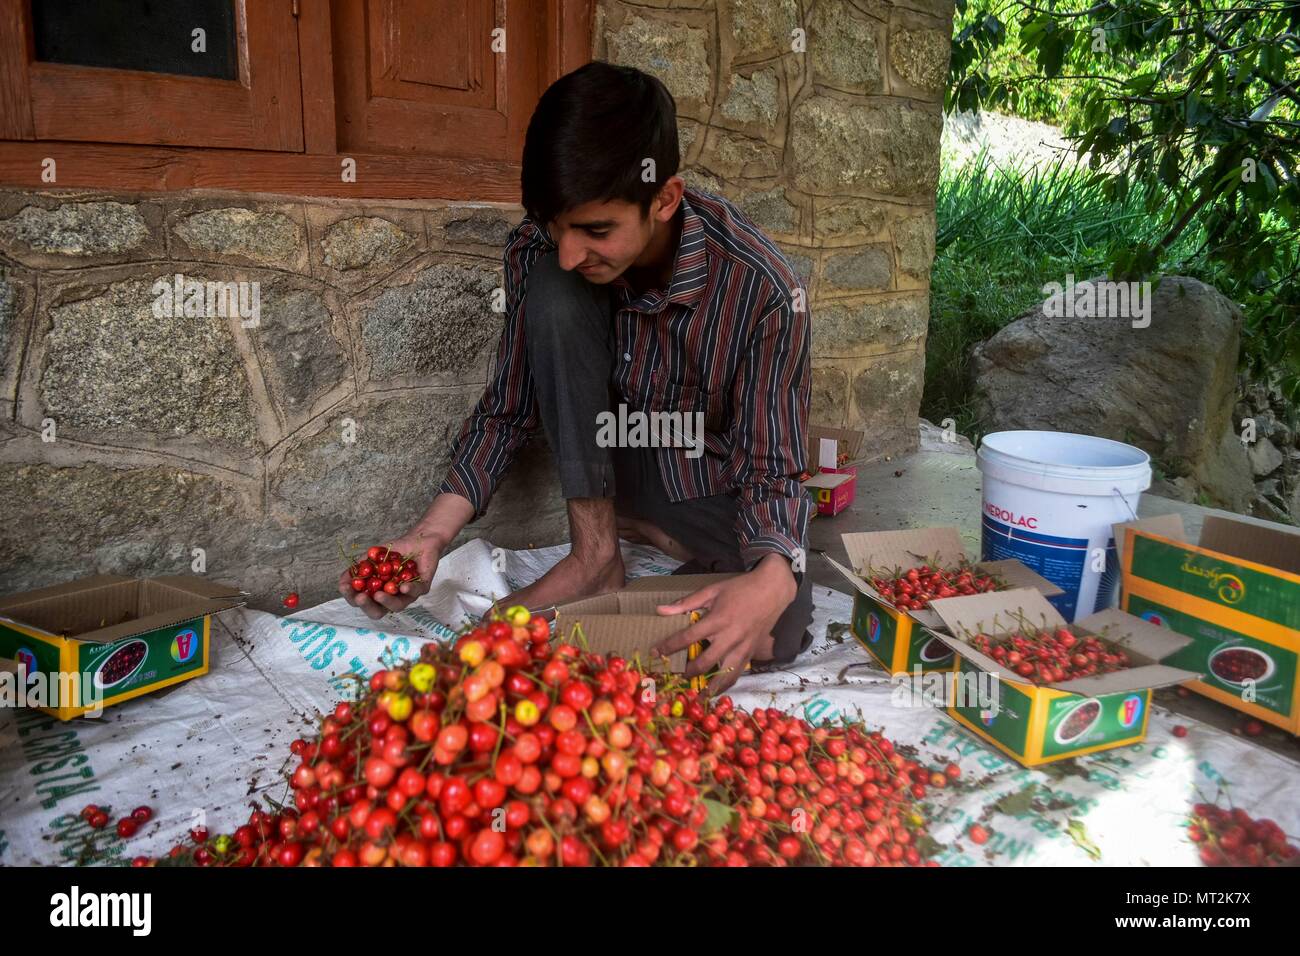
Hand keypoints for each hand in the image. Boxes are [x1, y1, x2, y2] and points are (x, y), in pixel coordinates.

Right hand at [337, 526, 446, 620]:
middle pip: (377, 612)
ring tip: (378, 594)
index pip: (362, 602)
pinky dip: (409, 590)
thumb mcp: (370, 558)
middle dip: (367, 606)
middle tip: (361, 598)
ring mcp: (407, 595)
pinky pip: (416, 592)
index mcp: (376, 593)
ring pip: (397, 606)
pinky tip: (403, 586)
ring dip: (386, 601)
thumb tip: (341, 582)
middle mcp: (391, 598)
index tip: (345, 587)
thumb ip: (357, 570)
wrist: (416, 539)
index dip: (352, 598)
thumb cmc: (392, 553)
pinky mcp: (422, 588)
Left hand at [650, 554, 796, 693]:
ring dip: (710, 687)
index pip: (687, 638)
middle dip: (688, 672)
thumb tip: (661, 610)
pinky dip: (726, 684)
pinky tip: (718, 689)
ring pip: (725, 675)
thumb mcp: (712, 590)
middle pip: (705, 662)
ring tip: (698, 696)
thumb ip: (686, 602)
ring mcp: (743, 648)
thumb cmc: (740, 588)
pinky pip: (738, 673)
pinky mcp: (752, 653)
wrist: (772, 590)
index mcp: (718, 620)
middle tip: (676, 677)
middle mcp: (730, 637)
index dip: (668, 646)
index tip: (655, 653)